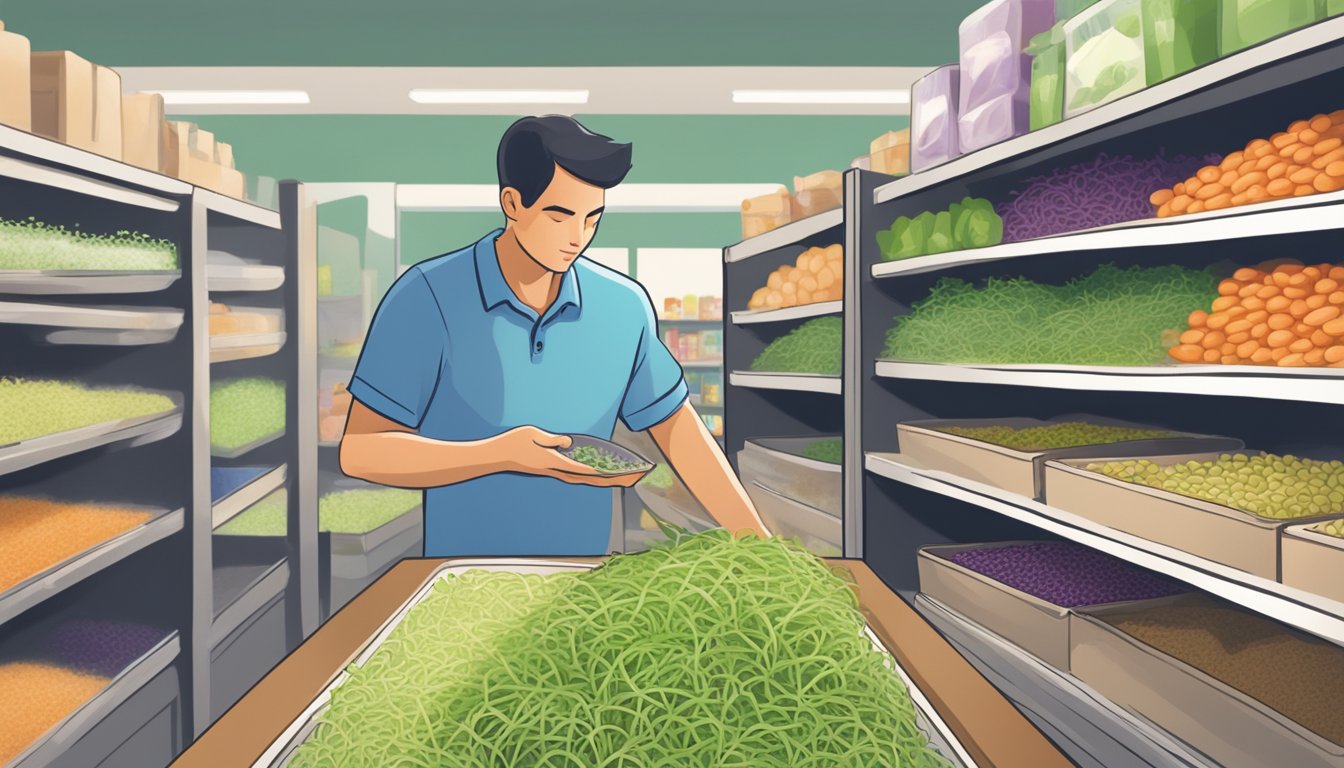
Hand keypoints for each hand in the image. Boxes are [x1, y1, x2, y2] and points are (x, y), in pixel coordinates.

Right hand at [491, 426, 636, 487]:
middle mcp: (557, 471)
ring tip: (622, 479)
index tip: (621, 473)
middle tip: (633, 479)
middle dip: (613, 479)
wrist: (497, 456)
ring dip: (604, 480)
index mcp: (554, 462)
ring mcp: (554, 472)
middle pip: (590, 478)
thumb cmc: (514, 443)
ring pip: (585, 479)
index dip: (605, 471)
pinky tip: (598, 475)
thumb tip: (569, 443)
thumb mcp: (534, 434)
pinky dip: (591, 477)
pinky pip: (576, 476)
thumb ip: (553, 439)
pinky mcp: (551, 470)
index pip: (585, 469)